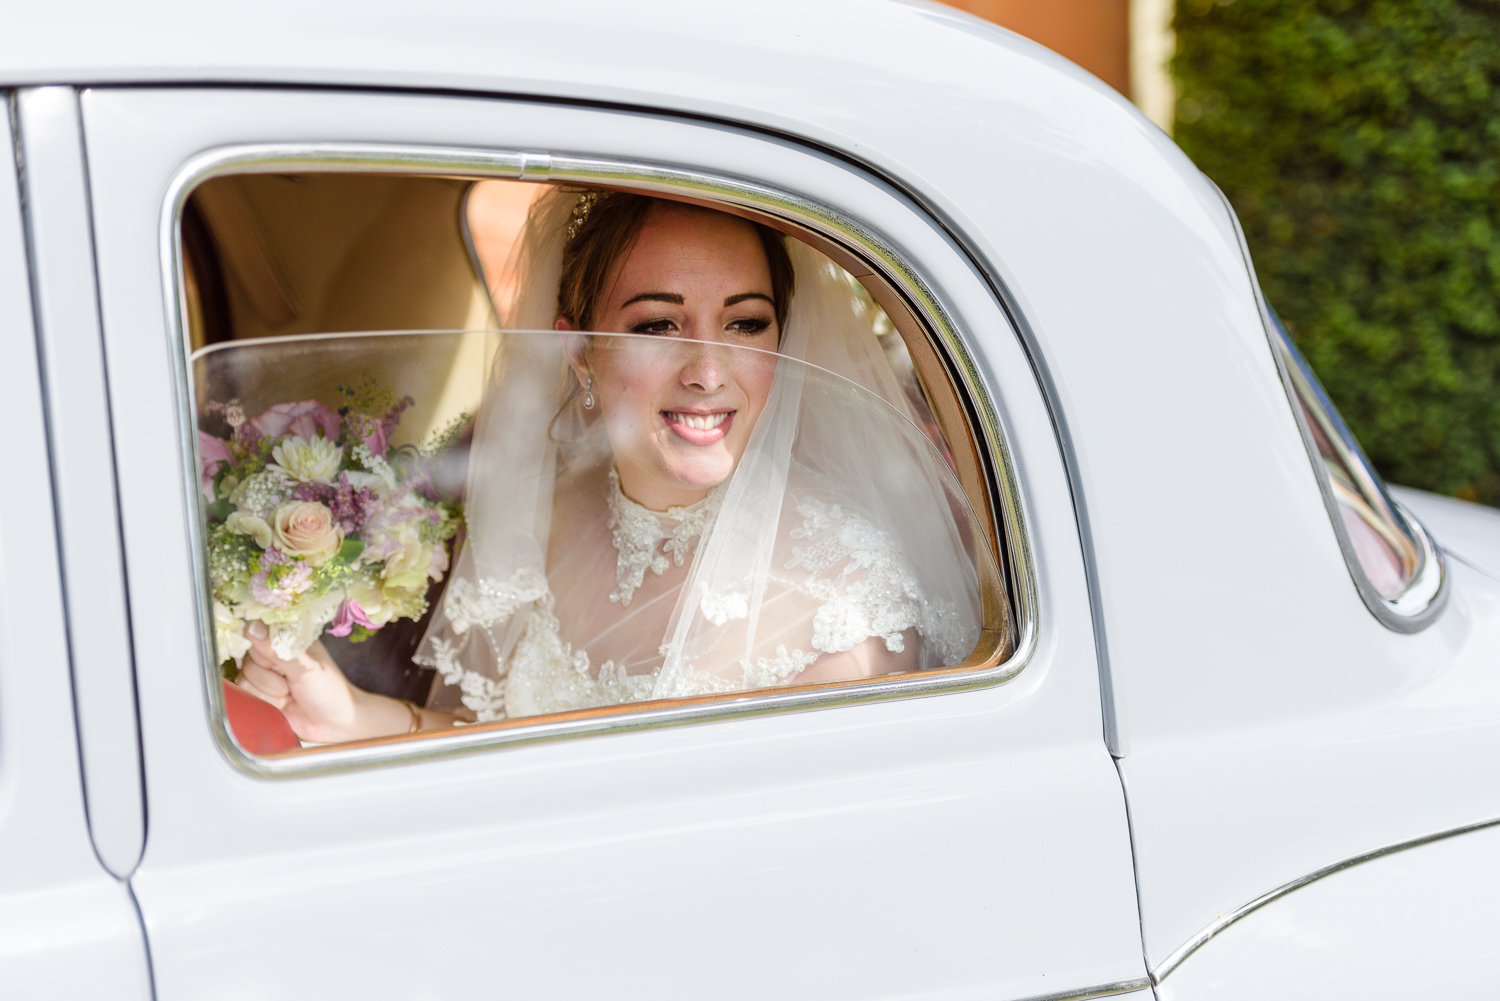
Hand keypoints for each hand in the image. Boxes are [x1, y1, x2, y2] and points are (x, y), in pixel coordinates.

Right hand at [239, 624, 385, 742]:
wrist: (334, 722)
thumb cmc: (329, 690)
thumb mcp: (306, 668)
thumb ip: (278, 650)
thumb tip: (253, 627)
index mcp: (289, 639)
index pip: (257, 634)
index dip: (264, 652)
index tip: (279, 663)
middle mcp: (274, 654)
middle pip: (248, 661)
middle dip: (269, 677)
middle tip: (292, 683)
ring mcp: (265, 674)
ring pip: (245, 680)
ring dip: (269, 692)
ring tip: (290, 694)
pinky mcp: (260, 693)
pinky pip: (246, 695)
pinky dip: (265, 702)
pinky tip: (282, 704)